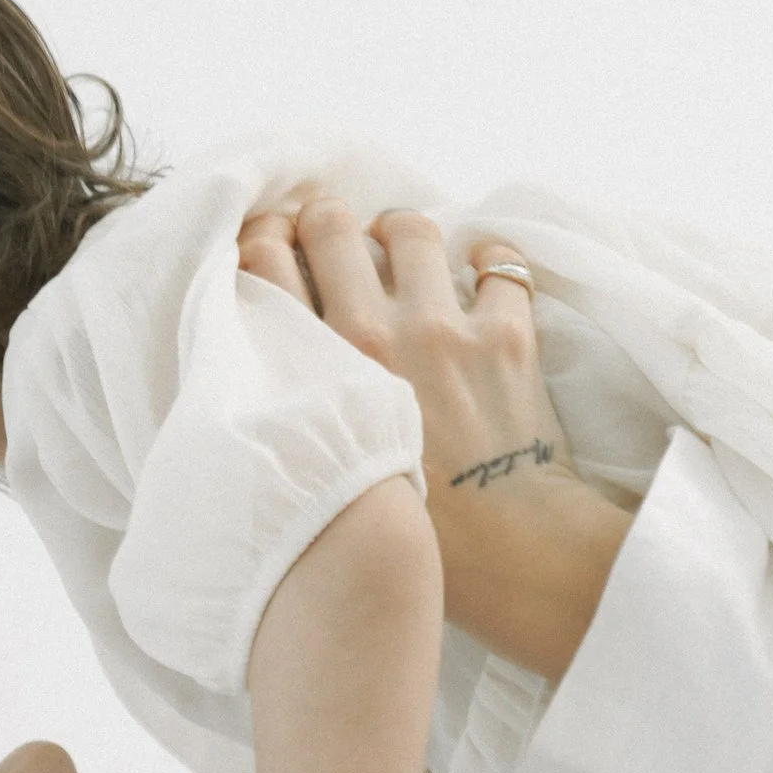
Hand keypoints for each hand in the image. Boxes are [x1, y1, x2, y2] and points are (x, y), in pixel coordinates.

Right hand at [240, 196, 571, 500]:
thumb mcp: (317, 465)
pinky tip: (480, 274)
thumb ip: (294, 406)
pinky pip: (500, 263)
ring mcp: (443, 329)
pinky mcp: (506, 335)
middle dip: (328, 221)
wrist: (500, 552)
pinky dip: (490, 262)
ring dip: (403, 235)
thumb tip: (281, 364)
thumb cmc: (403, 527)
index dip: (269, 240)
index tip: (280, 248)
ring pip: (411, 230)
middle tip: (337, 237)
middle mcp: (373, 336)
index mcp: (317, 370)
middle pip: (331, 225)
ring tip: (404, 251)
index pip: (266, 261)